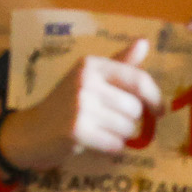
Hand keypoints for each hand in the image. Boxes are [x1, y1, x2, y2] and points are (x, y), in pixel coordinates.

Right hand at [0, 36, 164, 172]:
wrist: (32, 130)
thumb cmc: (66, 103)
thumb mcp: (90, 78)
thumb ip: (119, 63)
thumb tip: (144, 42)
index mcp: (90, 64)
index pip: (137, 79)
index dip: (155, 97)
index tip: (159, 110)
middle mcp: (85, 80)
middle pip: (135, 108)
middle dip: (128, 120)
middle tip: (108, 121)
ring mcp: (80, 105)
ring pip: (127, 128)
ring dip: (119, 135)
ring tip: (99, 130)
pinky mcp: (76, 130)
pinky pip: (115, 145)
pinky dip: (110, 149)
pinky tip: (94, 142)